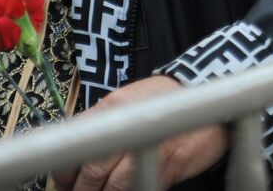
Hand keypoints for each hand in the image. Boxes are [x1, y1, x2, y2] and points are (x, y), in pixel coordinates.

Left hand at [52, 75, 228, 190]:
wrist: (209, 92)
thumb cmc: (167, 98)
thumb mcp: (130, 101)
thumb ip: (106, 123)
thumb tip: (79, 153)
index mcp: (111, 106)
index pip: (74, 144)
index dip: (65, 171)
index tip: (62, 183)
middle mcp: (127, 125)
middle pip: (91, 170)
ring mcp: (149, 147)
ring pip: (112, 186)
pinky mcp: (168, 167)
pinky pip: (139, 189)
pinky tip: (130, 189)